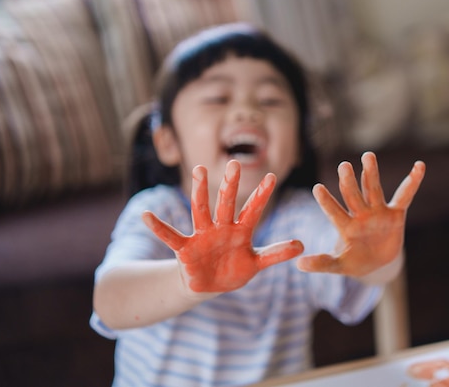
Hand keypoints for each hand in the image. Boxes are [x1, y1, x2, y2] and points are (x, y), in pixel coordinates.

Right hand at [142, 160, 303, 292]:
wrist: (210, 286)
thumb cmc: (234, 270)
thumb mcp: (257, 263)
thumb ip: (276, 253)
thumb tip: (302, 245)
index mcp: (241, 230)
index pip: (254, 209)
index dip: (262, 194)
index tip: (273, 176)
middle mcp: (221, 227)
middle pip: (226, 203)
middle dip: (231, 185)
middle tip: (235, 163)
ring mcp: (202, 235)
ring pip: (200, 210)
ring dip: (200, 191)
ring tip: (200, 170)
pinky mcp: (186, 249)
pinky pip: (170, 236)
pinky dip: (158, 227)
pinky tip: (146, 215)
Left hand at [296, 152, 424, 277]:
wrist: (376, 262)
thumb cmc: (354, 261)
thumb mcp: (339, 265)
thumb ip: (322, 263)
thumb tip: (298, 264)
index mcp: (345, 227)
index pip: (334, 212)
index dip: (326, 201)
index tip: (317, 188)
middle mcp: (360, 214)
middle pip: (353, 195)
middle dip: (348, 181)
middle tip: (343, 166)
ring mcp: (377, 212)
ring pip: (373, 189)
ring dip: (371, 173)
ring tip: (367, 155)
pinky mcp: (395, 213)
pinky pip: (404, 196)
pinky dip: (412, 182)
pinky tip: (419, 166)